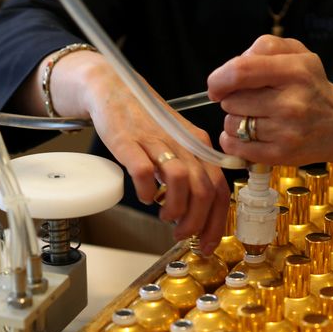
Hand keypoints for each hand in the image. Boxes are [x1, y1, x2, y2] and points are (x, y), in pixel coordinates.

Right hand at [61, 54, 229, 252]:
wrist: (113, 89)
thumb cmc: (145, 122)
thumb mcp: (177, 145)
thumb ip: (190, 173)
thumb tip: (195, 212)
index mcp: (199, 146)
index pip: (219, 189)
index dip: (216, 221)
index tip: (205, 242)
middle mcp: (183, 143)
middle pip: (203, 189)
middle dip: (195, 221)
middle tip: (182, 233)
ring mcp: (156, 142)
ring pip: (180, 180)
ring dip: (175, 208)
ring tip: (164, 216)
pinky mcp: (129, 142)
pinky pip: (144, 171)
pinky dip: (147, 190)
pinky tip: (145, 197)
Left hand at [207, 35, 332, 165]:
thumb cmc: (311, 86)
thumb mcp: (297, 54)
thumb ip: (265, 48)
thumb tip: (232, 68)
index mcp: (295, 71)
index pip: (241, 71)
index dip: (219, 79)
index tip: (216, 86)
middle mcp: (291, 103)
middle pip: (231, 100)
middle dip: (231, 99)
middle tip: (251, 100)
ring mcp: (285, 132)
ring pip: (231, 124)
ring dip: (234, 120)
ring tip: (255, 117)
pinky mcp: (279, 155)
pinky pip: (235, 147)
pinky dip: (233, 140)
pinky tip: (248, 134)